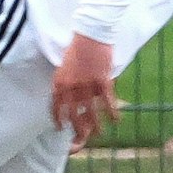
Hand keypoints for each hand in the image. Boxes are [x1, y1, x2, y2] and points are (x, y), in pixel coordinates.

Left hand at [50, 35, 117, 151]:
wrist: (90, 34)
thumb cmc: (77, 47)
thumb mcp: (64, 66)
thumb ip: (66, 82)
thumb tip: (70, 96)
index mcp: (60, 82)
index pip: (56, 107)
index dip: (58, 120)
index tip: (61, 128)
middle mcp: (72, 88)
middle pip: (74, 115)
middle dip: (78, 129)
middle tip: (81, 137)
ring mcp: (87, 86)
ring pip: (92, 113)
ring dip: (96, 126)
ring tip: (99, 133)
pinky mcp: (102, 83)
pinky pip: (108, 103)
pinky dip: (113, 114)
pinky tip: (116, 120)